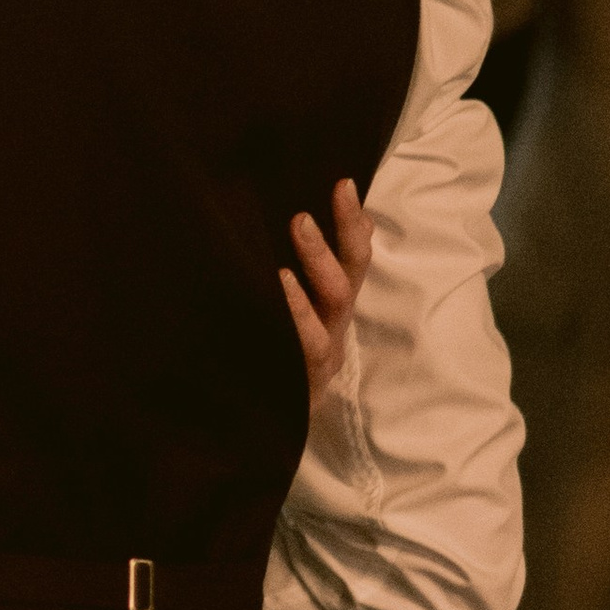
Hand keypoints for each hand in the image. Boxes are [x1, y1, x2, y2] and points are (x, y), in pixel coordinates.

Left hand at [282, 181, 372, 407]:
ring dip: (311, 278)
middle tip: (303, 214)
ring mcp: (316, 360)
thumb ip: (314, 268)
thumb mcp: (297, 310)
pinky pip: (299, 351)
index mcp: (333, 309)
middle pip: (345, 283)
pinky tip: (276, 294)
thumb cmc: (276, 354)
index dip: (352, 223)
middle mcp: (331, 331)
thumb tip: (341, 219)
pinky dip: (291, 321)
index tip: (344, 183)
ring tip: (289, 249)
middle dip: (337, 243)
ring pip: (326, 317)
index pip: (353, 259)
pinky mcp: (298, 385)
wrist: (257, 425)